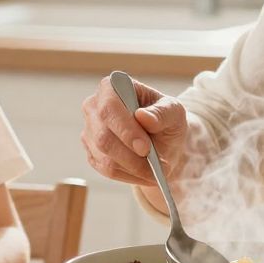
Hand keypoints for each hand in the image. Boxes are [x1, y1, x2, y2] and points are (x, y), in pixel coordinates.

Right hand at [80, 74, 191, 188]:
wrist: (161, 137)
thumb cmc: (165, 117)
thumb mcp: (173, 111)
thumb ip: (161, 113)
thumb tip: (143, 117)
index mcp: (111, 87)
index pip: (109, 108)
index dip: (125, 130)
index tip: (145, 148)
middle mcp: (94, 107)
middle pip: (103, 137)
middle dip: (131, 156)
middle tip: (154, 167)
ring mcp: (90, 131)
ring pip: (104, 157)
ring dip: (133, 168)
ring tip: (155, 171)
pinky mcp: (92, 152)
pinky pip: (105, 170)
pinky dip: (128, 175)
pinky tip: (144, 173)